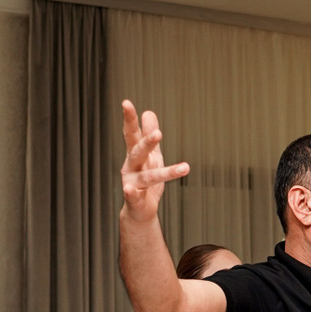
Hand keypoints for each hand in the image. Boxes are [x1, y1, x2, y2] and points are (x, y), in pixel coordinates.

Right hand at [120, 101, 189, 222]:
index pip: (131, 134)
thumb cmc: (145, 178)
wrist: (138, 209)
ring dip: (165, 172)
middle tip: (158, 133)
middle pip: (138, 151)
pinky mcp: (134, 200)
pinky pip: (133, 196)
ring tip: (184, 168)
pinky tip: (129, 189)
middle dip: (147, 142)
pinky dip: (131, 193)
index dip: (129, 119)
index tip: (126, 102)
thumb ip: (149, 134)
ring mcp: (131, 183)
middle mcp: (131, 166)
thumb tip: (149, 111)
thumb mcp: (152, 155)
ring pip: (148, 176)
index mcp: (135, 154)